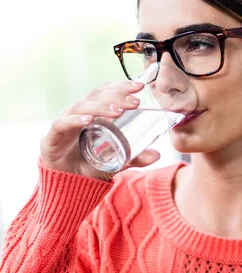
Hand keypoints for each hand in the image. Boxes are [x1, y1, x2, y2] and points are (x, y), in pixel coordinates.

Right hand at [40, 81, 160, 180]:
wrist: (68, 185)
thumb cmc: (90, 166)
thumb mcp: (118, 162)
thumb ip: (135, 157)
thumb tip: (157, 154)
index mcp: (94, 114)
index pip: (107, 93)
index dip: (122, 87)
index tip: (139, 86)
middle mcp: (79, 114)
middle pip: (96, 96)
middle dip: (117, 95)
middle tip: (135, 102)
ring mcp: (65, 123)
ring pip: (82, 106)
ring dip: (101, 107)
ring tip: (119, 112)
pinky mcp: (52, 137)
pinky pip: (63, 124)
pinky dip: (76, 120)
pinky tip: (89, 120)